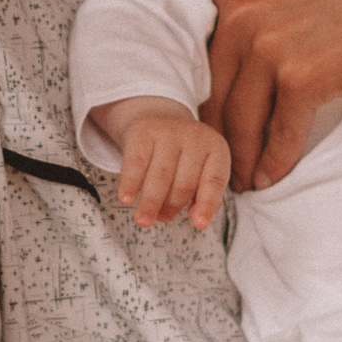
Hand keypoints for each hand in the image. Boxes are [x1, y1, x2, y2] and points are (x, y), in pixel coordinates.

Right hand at [107, 104, 231, 228]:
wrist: (158, 117)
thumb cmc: (183, 155)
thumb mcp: (202, 170)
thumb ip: (206, 197)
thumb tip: (198, 220)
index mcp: (216, 148)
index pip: (214, 180)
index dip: (207, 204)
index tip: (199, 224)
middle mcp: (195, 137)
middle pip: (184, 182)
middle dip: (172, 206)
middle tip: (162, 218)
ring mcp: (169, 132)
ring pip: (160, 176)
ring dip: (150, 203)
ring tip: (143, 220)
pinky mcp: (143, 131)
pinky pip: (136, 163)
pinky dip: (130, 184)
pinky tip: (126, 199)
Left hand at [185, 0, 341, 190]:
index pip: (202, 48)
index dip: (208, 85)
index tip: (215, 109)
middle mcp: (243, 6)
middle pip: (218, 87)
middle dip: (221, 128)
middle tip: (223, 154)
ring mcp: (271, 42)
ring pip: (242, 117)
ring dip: (242, 154)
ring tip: (244, 173)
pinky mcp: (303, 77)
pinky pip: (279, 133)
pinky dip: (274, 160)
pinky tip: (272, 174)